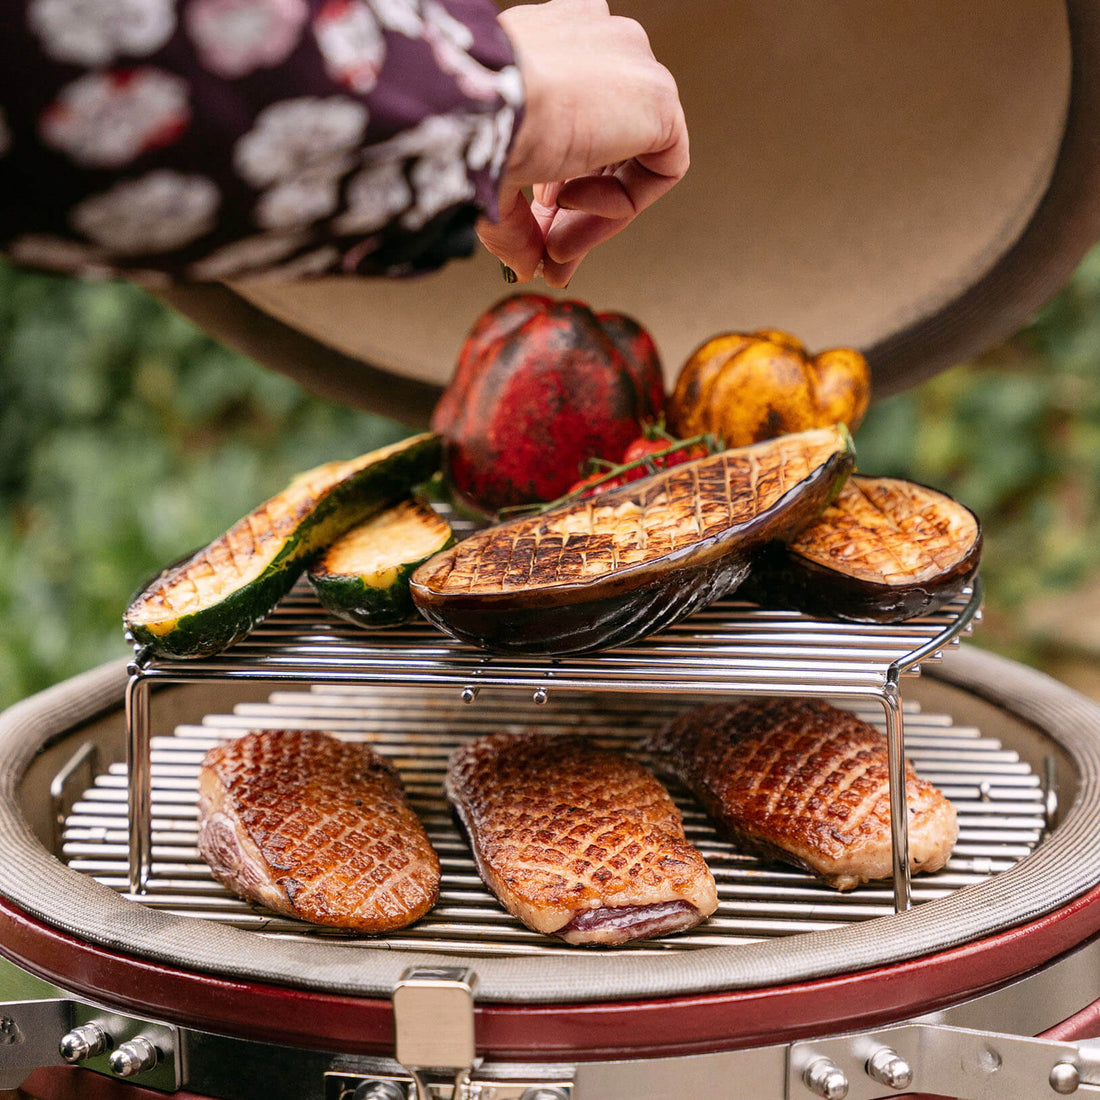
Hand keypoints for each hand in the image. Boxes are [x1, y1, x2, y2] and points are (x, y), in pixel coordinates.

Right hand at [476, 0, 688, 287]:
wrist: (476, 100)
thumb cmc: (466, 118)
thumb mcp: (490, 167)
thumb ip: (513, 215)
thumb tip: (523, 264)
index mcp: (554, 41)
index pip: (576, 119)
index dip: (558, 184)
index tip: (537, 226)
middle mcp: (597, 42)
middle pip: (606, 146)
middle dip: (576, 212)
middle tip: (548, 252)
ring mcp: (633, 64)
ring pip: (631, 162)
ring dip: (592, 215)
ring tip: (554, 241)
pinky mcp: (660, 97)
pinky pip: (659, 169)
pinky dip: (622, 204)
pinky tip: (575, 203)